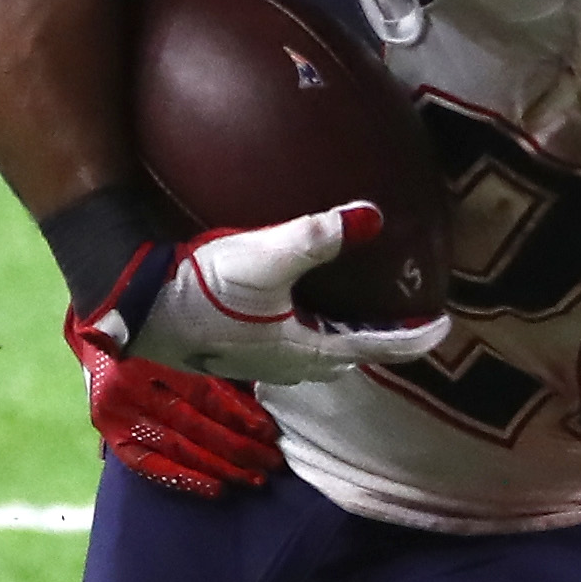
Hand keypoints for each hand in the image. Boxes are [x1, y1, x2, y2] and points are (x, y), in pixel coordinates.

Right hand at [65, 324, 282, 495]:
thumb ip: (218, 369)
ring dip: (220, 467)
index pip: (202, 391)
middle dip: (237, 447)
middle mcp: (130, 386)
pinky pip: (151, 466)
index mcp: (152, 353)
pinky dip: (185, 480)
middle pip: (192, 423)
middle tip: (270, 462)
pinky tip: (215, 489)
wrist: (106, 344)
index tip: (268, 431)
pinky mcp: (114, 438)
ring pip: (177, 448)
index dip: (238, 414)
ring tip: (253, 479)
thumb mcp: (186, 348)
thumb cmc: (160, 347)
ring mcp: (119, 415)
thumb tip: (260, 406)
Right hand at [90, 203, 451, 387]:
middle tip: (404, 320)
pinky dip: (308, 333)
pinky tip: (295, 310)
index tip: (443, 326)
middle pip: (350, 358)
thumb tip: (373, 215)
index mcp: (310, 351)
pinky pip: (288, 347)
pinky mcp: (234, 352)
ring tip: (355, 316)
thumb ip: (320, 235)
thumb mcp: (268, 254)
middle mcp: (290, 366)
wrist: (137, 306)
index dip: (414, 338)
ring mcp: (260, 363)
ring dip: (341, 340)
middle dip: (380, 342)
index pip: (379, 348)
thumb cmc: (204, 286)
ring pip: (317, 358)